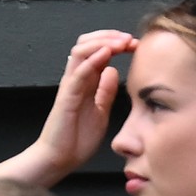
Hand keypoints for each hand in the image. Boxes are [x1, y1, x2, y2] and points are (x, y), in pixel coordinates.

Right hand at [0, 30, 136, 186]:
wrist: (59, 160)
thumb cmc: (77, 138)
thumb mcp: (101, 111)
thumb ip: (106, 91)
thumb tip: (114, 70)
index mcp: (86, 81)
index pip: (99, 50)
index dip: (117, 42)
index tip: (136, 45)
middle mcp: (77, 78)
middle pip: (87, 43)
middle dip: (109, 36)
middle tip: (130, 38)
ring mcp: (70, 85)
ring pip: (81, 50)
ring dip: (103, 42)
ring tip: (121, 42)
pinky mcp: (66, 96)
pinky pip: (78, 72)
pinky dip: (92, 59)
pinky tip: (107, 53)